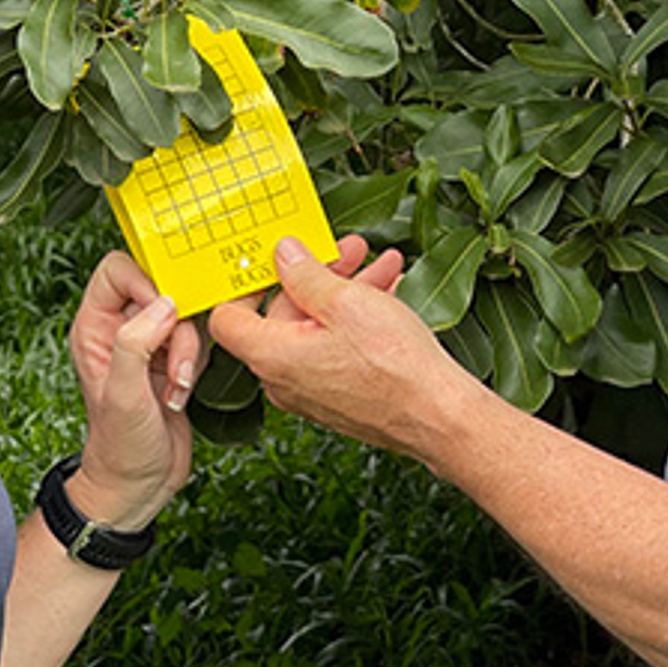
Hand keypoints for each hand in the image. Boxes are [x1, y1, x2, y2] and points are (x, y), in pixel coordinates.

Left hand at [67, 252, 196, 530]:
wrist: (138, 484)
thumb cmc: (119, 447)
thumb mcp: (122, 394)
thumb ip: (135, 343)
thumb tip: (164, 304)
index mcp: (94, 327)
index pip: (117, 270)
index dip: (145, 280)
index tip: (165, 310)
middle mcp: (120, 329)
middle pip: (160, 289)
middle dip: (175, 327)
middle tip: (173, 363)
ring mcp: (148, 343)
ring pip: (183, 315)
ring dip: (186, 353)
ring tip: (174, 388)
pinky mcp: (172, 358)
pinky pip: (195, 339)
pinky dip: (195, 365)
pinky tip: (180, 394)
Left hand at [208, 236, 476, 463]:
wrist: (439, 416)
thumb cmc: (393, 365)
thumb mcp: (345, 301)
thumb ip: (305, 274)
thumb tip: (282, 255)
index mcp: (271, 356)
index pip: (228, 318)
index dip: (246, 283)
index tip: (269, 259)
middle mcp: (283, 380)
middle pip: (280, 316)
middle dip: (315, 276)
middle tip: (346, 250)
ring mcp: (311, 392)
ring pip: (315, 329)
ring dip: (344, 292)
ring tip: (379, 266)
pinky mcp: (337, 397)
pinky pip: (334, 349)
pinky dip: (355, 319)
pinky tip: (387, 293)